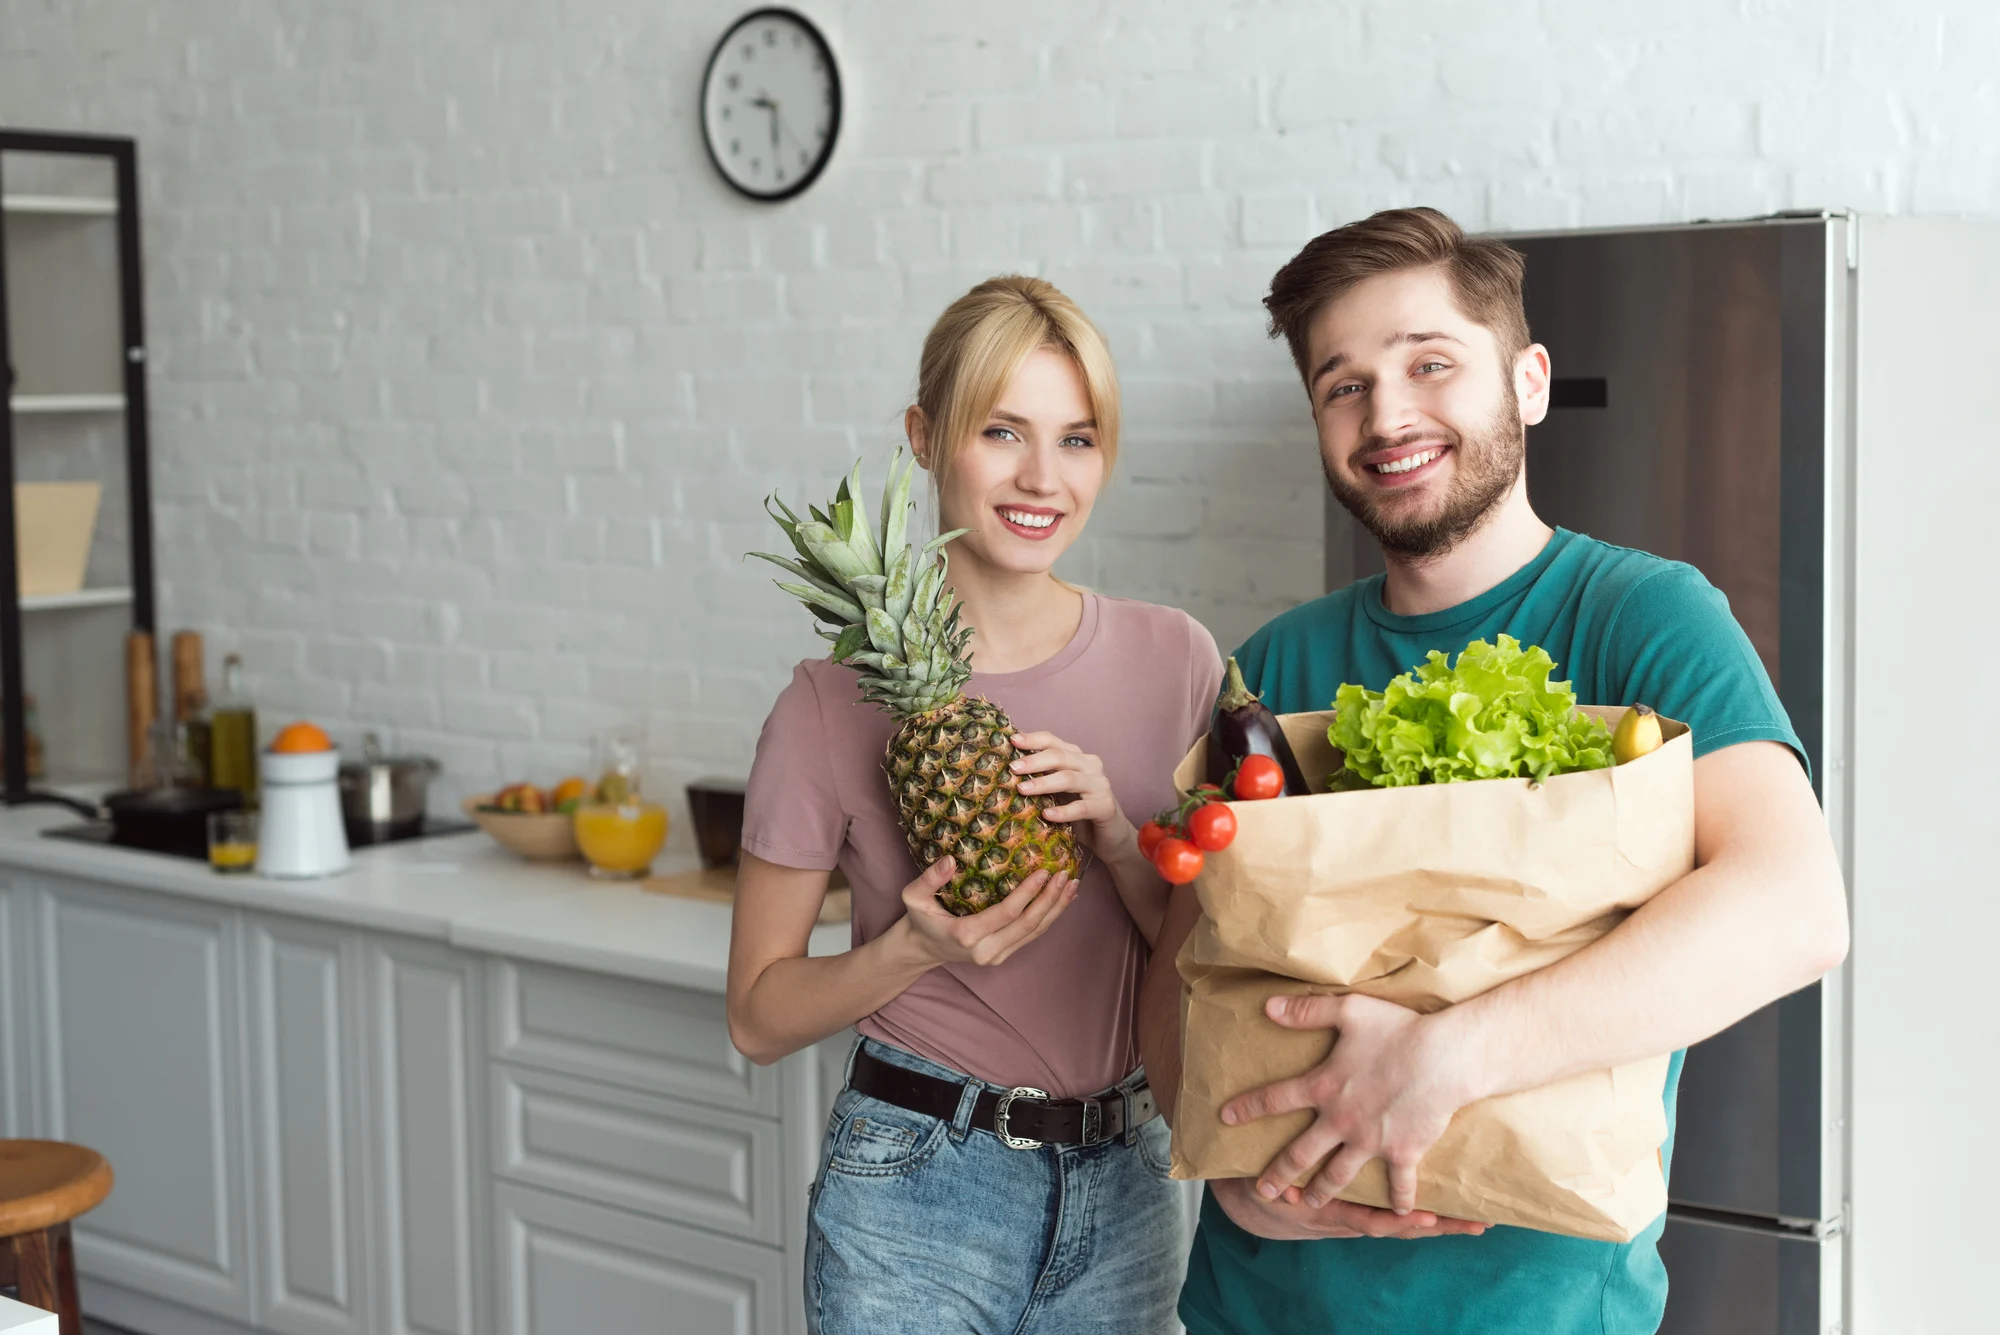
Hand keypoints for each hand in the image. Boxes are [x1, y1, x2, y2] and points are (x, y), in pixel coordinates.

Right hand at [896, 857, 1077, 967]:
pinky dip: (1050, 918)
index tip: (1044, 871)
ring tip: (1072, 885)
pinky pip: (1032, 937)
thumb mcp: (913, 896)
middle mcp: (986, 951)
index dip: (1028, 893)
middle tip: (1065, 875)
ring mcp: (997, 957)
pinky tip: (1063, 900)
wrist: (921, 949)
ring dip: (1056, 909)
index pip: (1007, 914)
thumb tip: (950, 860)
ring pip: (1035, 933)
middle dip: (1050, 900)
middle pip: (1028, 925)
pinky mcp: (1003, 956)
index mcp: (966, 935)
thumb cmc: (919, 919)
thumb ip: (929, 879)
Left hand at [1009, 731, 1128, 852]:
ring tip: (1023, 790)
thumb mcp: (1058, 790)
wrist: (1110, 835)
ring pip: (1069, 779)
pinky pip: (1081, 808)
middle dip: (1034, 761)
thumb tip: (1008, 770)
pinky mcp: (1105, 806)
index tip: (1012, 740)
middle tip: (1013, 768)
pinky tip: (1047, 815)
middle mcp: (1090, 765)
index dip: (1033, 739)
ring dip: (1044, 783)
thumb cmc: (1078, 809)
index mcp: (1077, 756)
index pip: (1053, 741)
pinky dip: (1063, 811)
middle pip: (1060, 756)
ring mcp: (1100, 785)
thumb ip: (1042, 776)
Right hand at [1207, 1176, 1485, 1241]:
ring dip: (1443, 1222)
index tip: (1424, 1218)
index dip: (1399, 1220)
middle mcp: (1353, 1217)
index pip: (1374, 1220)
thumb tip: (1289, 1194)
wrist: (1259, 1205)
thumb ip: (1280, 1189)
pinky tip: (1451, 1210)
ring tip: (1479, 1220)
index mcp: (1333, 1214)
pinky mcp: (1365, 1204)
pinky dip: (1426, 1214)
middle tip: (1476, 1224)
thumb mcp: (1266, 1188)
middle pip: (1403, 1226)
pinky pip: (1399, 1209)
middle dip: (1439, 1226)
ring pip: (1407, 1221)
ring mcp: (1360, 1212)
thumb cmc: (1265, 1187)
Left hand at [1222, 993, 1475, 1213]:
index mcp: (1324, 1086)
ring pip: (1339, 1175)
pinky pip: (1399, 1184)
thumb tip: (1268, 1006)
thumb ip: (1306, 1011)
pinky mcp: (1403, 1152)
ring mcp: (1370, 1141)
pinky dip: (1398, 1201)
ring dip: (1323, 1192)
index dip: (1248, 1107)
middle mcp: (1341, 1120)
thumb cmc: (1398, 1029)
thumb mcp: (1348, 1011)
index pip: (1275, 1099)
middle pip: (1301, 1153)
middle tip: (1263, 1191)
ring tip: (1312, 1204)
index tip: (1225, 1117)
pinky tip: (1399, 1214)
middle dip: (1278, 1173)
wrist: (1444, 1058)